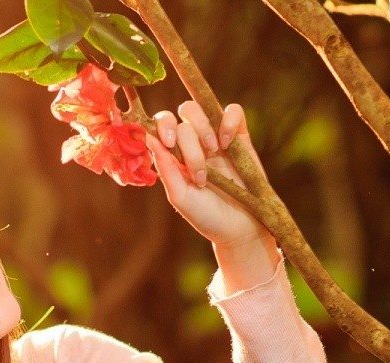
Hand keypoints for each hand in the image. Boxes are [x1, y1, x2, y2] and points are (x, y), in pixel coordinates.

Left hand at [146, 100, 267, 248]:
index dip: (163, 125)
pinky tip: (228, 143)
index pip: (162, 124)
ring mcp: (216, 137)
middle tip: (200, 171)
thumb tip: (148, 138)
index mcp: (175, 155)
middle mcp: (193, 142)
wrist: (240, 228)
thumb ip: (166, 168)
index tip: (169, 143)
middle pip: (182, 116)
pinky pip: (233, 111)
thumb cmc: (207, 216)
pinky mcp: (239, 136)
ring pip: (202, 108)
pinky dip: (228, 121)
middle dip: (188, 143)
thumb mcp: (181, 197)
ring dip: (204, 128)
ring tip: (214, 152)